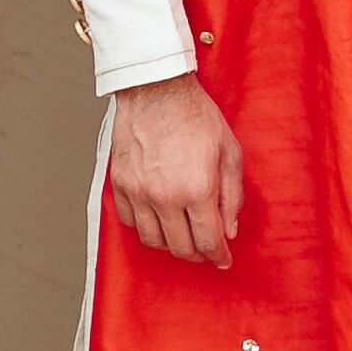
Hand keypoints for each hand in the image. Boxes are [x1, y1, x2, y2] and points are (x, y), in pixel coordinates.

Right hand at [109, 70, 245, 268]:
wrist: (156, 90)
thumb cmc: (196, 116)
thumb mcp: (230, 152)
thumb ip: (232, 196)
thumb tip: (229, 230)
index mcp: (197, 189)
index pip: (208, 241)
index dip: (218, 256)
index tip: (223, 260)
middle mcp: (165, 196)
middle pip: (180, 247)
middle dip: (197, 254)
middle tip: (206, 249)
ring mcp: (138, 192)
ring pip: (152, 240)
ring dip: (170, 244)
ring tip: (183, 235)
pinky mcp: (119, 184)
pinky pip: (129, 222)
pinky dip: (145, 227)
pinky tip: (158, 218)